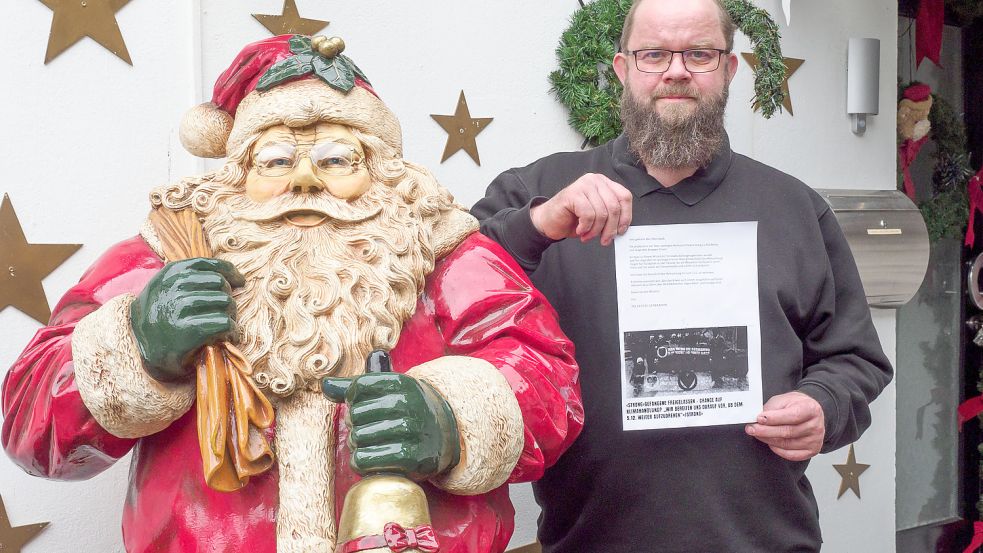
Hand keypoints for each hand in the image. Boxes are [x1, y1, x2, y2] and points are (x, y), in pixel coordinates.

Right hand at [129, 258, 243, 381]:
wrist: (143, 352)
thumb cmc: (162, 318)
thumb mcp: (166, 290)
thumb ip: (192, 278)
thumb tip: (234, 276)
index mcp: (169, 274)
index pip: (208, 263)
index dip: (229, 272)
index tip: (239, 282)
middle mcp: (173, 288)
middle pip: (220, 283)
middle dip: (229, 298)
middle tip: (226, 313)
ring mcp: (179, 308)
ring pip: (225, 302)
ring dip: (231, 316)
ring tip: (224, 327)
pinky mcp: (187, 330)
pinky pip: (224, 323)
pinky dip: (232, 331)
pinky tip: (228, 337)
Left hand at [322, 369, 459, 480]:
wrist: (445, 434)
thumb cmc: (405, 410)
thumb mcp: (387, 391)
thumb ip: (354, 386)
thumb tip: (325, 385)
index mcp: (402, 382)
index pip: (359, 387)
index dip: (353, 399)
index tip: (364, 405)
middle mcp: (409, 403)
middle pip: (356, 414)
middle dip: (355, 424)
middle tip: (365, 429)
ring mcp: (413, 430)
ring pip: (360, 437)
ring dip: (357, 445)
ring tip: (366, 444)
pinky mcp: (412, 457)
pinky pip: (367, 460)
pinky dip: (361, 463)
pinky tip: (366, 460)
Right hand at [530, 173, 631, 245]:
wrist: (548, 220)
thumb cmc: (573, 218)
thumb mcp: (597, 215)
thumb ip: (610, 215)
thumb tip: (623, 227)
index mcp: (604, 183)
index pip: (624, 197)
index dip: (626, 216)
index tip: (621, 231)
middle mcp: (595, 180)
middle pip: (614, 206)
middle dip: (610, 228)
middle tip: (605, 240)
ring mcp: (583, 185)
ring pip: (601, 213)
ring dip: (596, 230)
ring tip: (588, 236)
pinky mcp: (572, 194)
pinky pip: (588, 214)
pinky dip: (586, 227)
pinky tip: (580, 230)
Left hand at [745, 391, 824, 461]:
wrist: (809, 411)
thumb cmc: (795, 405)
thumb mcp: (783, 400)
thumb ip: (771, 409)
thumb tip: (757, 420)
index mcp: (810, 409)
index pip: (792, 416)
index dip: (774, 419)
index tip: (759, 418)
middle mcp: (816, 426)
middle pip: (788, 432)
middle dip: (766, 431)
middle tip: (751, 428)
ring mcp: (815, 440)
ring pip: (787, 444)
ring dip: (768, 440)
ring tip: (757, 434)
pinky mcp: (812, 451)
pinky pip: (791, 455)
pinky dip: (778, 450)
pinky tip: (770, 443)